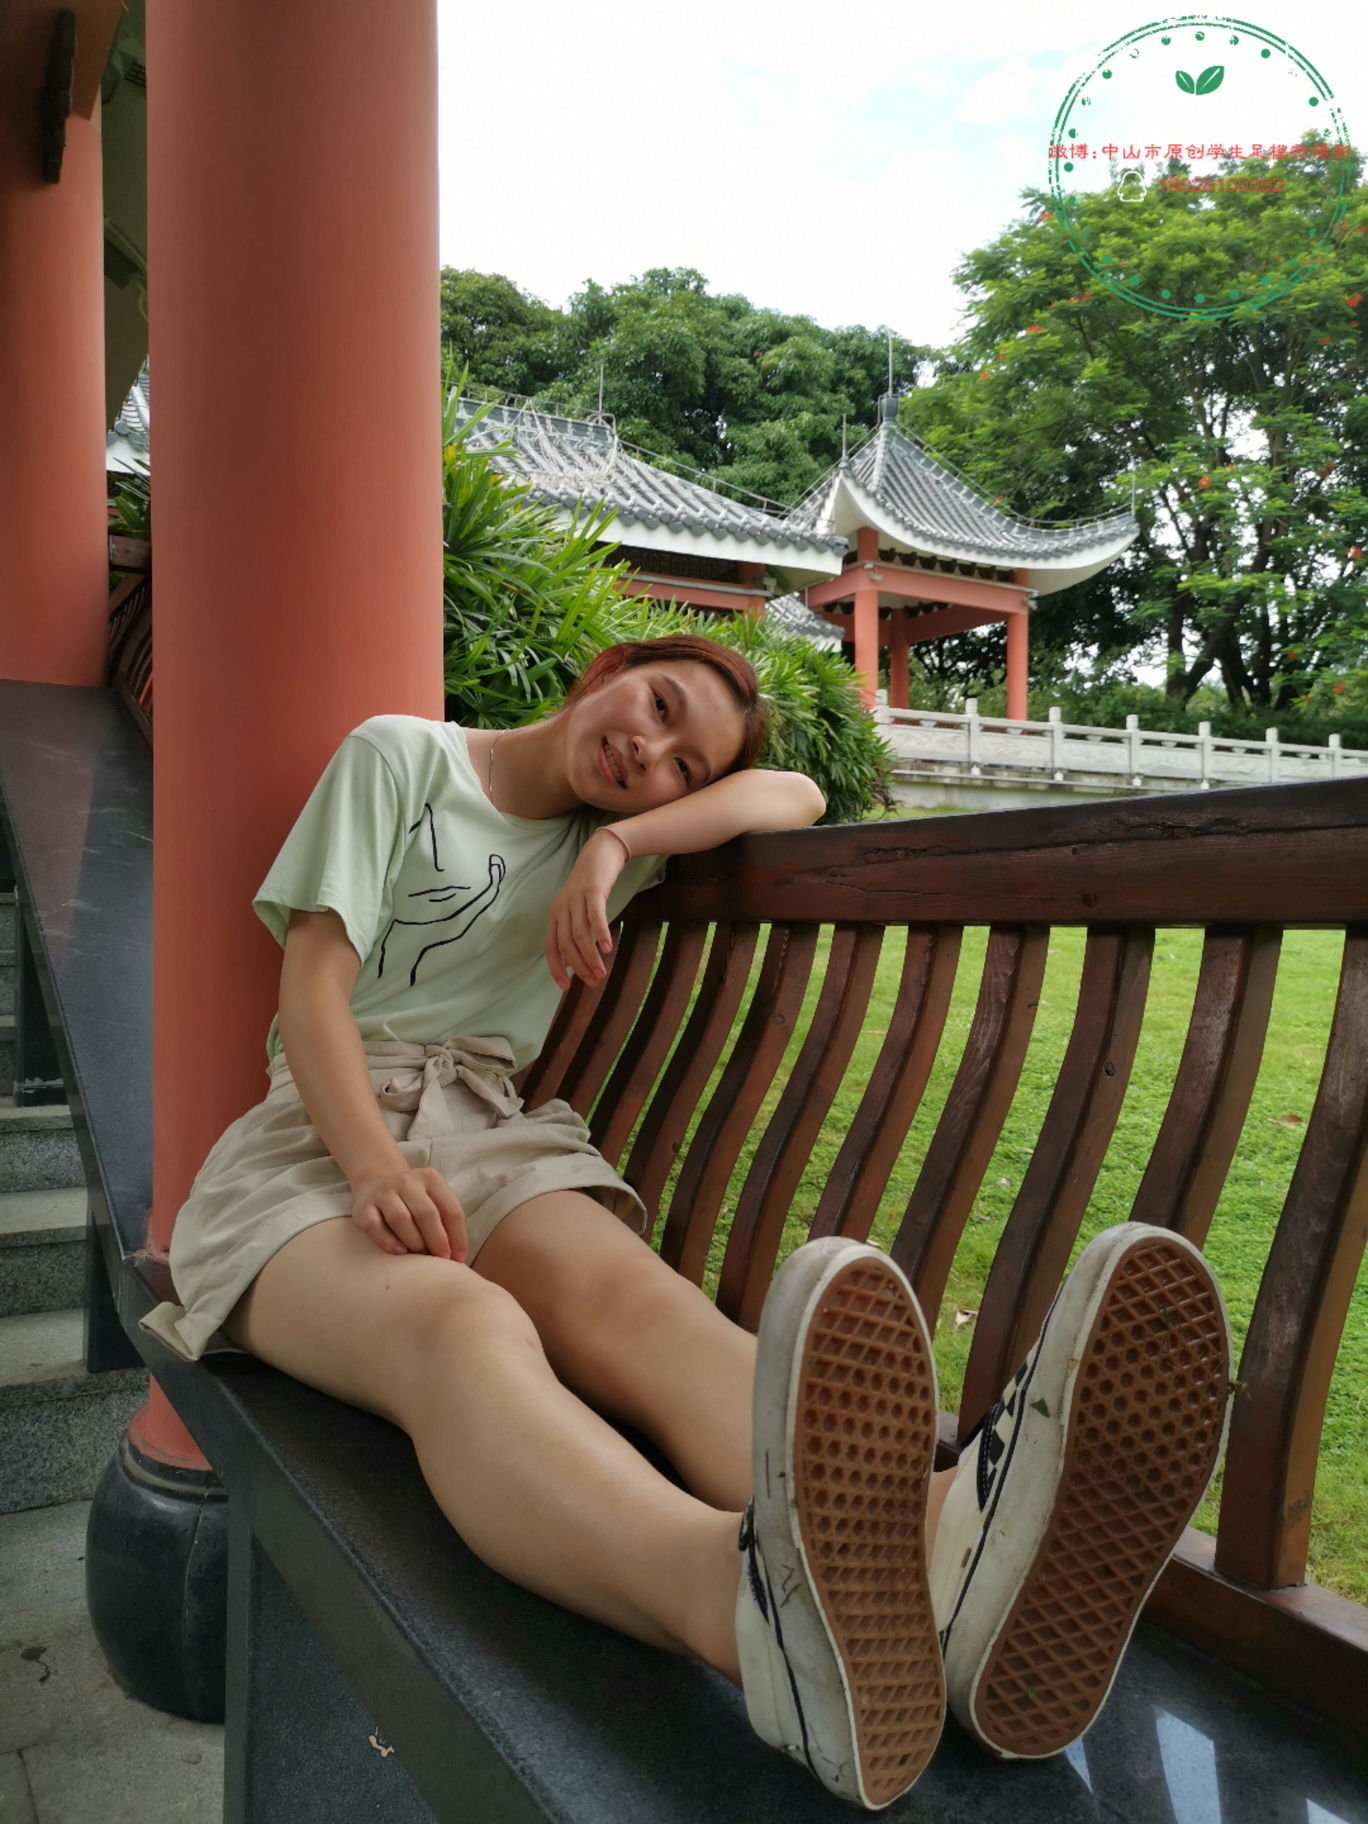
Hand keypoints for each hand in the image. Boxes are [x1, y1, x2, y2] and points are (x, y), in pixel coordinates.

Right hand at [350, 1166, 467, 1260]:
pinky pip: (375, 1226)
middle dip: (437, 1241)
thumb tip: (456, 1255)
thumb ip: (445, 1220)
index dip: (458, 1237)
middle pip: (426, 1213)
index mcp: (431, 1179)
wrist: (376, 1180)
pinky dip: (388, 1241)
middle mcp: (407, 1182)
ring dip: (414, 1242)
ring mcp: (384, 1193)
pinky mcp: (364, 1207)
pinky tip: (399, 1252)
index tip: (458, 1259)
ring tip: (420, 1256)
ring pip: (401, 1218)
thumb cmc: (412, 1199)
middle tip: (440, 1260)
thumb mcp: (433, 1198)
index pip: (451, 1210)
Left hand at [544, 827, 627, 991]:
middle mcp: (562, 909)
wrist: (600, 853)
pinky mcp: (592, 891)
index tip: (566, 987)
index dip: (557, 969)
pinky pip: (595, 917)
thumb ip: (574, 931)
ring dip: (591, 957)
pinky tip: (608, 948)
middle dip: (579, 967)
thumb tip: (576, 959)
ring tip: (602, 972)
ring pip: (580, 935)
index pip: (551, 948)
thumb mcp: (577, 909)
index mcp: (555, 915)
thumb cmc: (590, 885)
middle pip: (566, 945)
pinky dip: (600, 933)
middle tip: (593, 982)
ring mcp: (576, 899)